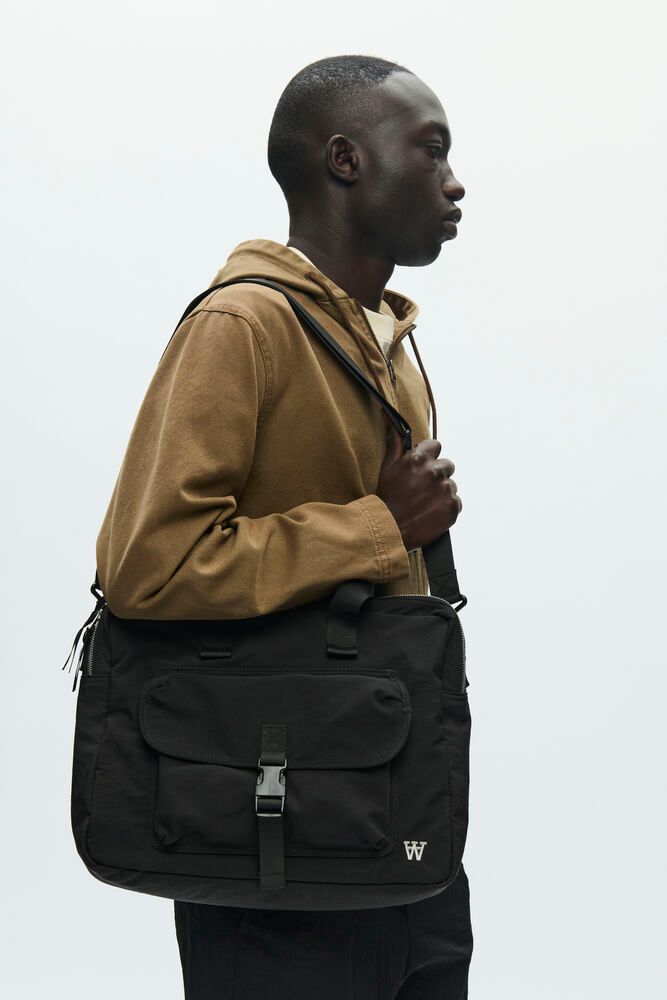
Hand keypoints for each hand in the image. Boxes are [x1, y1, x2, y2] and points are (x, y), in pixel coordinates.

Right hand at [376, 417, 462, 551]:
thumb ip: (395, 444)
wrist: (390, 529)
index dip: (428, 456)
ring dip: (441, 491)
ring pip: (450, 485)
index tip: (422, 466)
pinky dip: (446, 507)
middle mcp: (435, 471)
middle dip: (437, 474)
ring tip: (425, 503)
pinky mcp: (453, 507)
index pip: (435, 446)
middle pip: (447, 465)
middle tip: (423, 488)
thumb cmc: (387, 498)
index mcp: (419, 459)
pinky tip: (431, 512)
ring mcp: (446, 489)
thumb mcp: (387, 468)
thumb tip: (391, 421)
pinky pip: (456, 502)